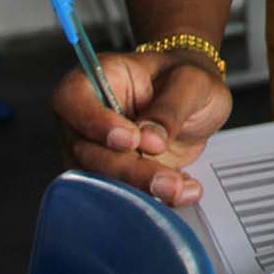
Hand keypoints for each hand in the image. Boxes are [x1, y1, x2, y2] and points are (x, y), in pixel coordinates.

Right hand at [53, 51, 233, 207]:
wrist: (200, 102)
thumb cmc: (188, 80)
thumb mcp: (192, 82)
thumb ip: (170, 108)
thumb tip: (150, 140)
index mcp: (98, 78)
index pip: (73, 99)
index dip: (94, 122)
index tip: (131, 140)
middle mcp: (86, 116)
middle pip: (87, 149)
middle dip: (128, 169)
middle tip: (167, 181)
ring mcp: (96, 148)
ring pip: (100, 177)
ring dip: (140, 188)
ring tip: (181, 189)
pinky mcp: (112, 174)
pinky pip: (121, 191)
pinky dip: (153, 196)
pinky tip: (184, 191)